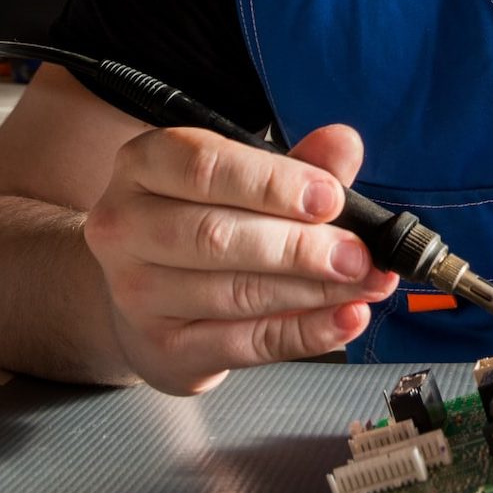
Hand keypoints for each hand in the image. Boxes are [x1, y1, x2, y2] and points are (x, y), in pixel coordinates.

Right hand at [83, 122, 397, 394]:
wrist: (152, 291)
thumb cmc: (208, 217)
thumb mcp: (250, 178)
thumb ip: (300, 163)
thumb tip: (343, 144)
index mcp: (146, 165)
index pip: (204, 168)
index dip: (272, 184)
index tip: (330, 198)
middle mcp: (126, 226)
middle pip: (216, 236)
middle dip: (300, 246)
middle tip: (358, 254)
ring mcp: (135, 293)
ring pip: (234, 292)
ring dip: (313, 291)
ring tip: (366, 282)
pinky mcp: (162, 348)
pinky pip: (243, 343)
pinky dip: (305, 332)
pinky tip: (345, 317)